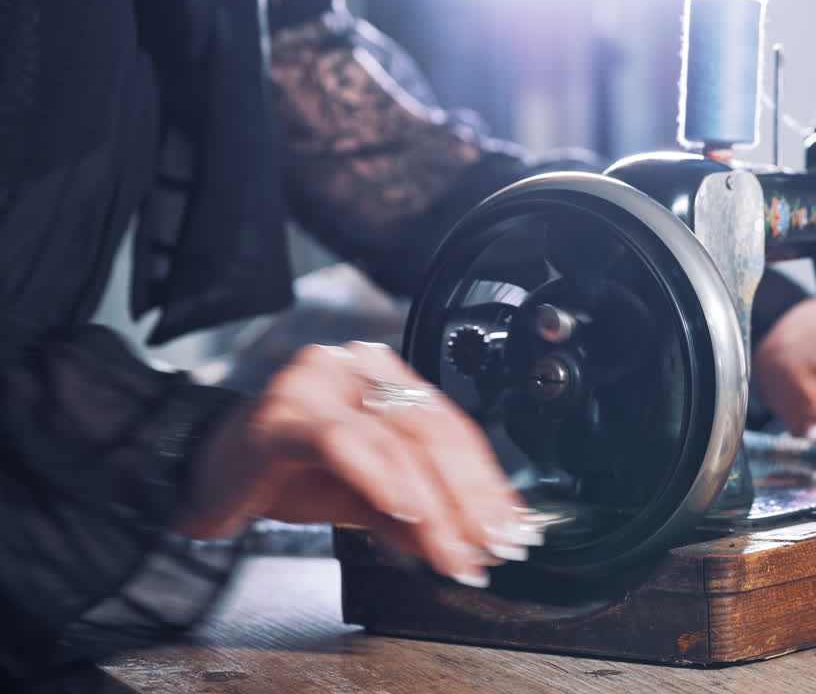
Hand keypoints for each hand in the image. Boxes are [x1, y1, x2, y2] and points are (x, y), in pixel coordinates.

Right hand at [180, 342, 536, 588]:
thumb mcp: (367, 497)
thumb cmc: (285, 474)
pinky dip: (381, 478)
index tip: (511, 528)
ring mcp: (318, 384)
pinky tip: (406, 510)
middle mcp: (356, 367)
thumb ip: (419, 513)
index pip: (453, 428)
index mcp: (385, 376)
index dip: (488, 482)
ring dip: (434, 506)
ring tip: (453, 551)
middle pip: (435, 432)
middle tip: (489, 549)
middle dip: (470, 500)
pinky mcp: (283, 414)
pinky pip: (346, 442)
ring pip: (398, 440)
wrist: (202, 474)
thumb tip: (473, 542)